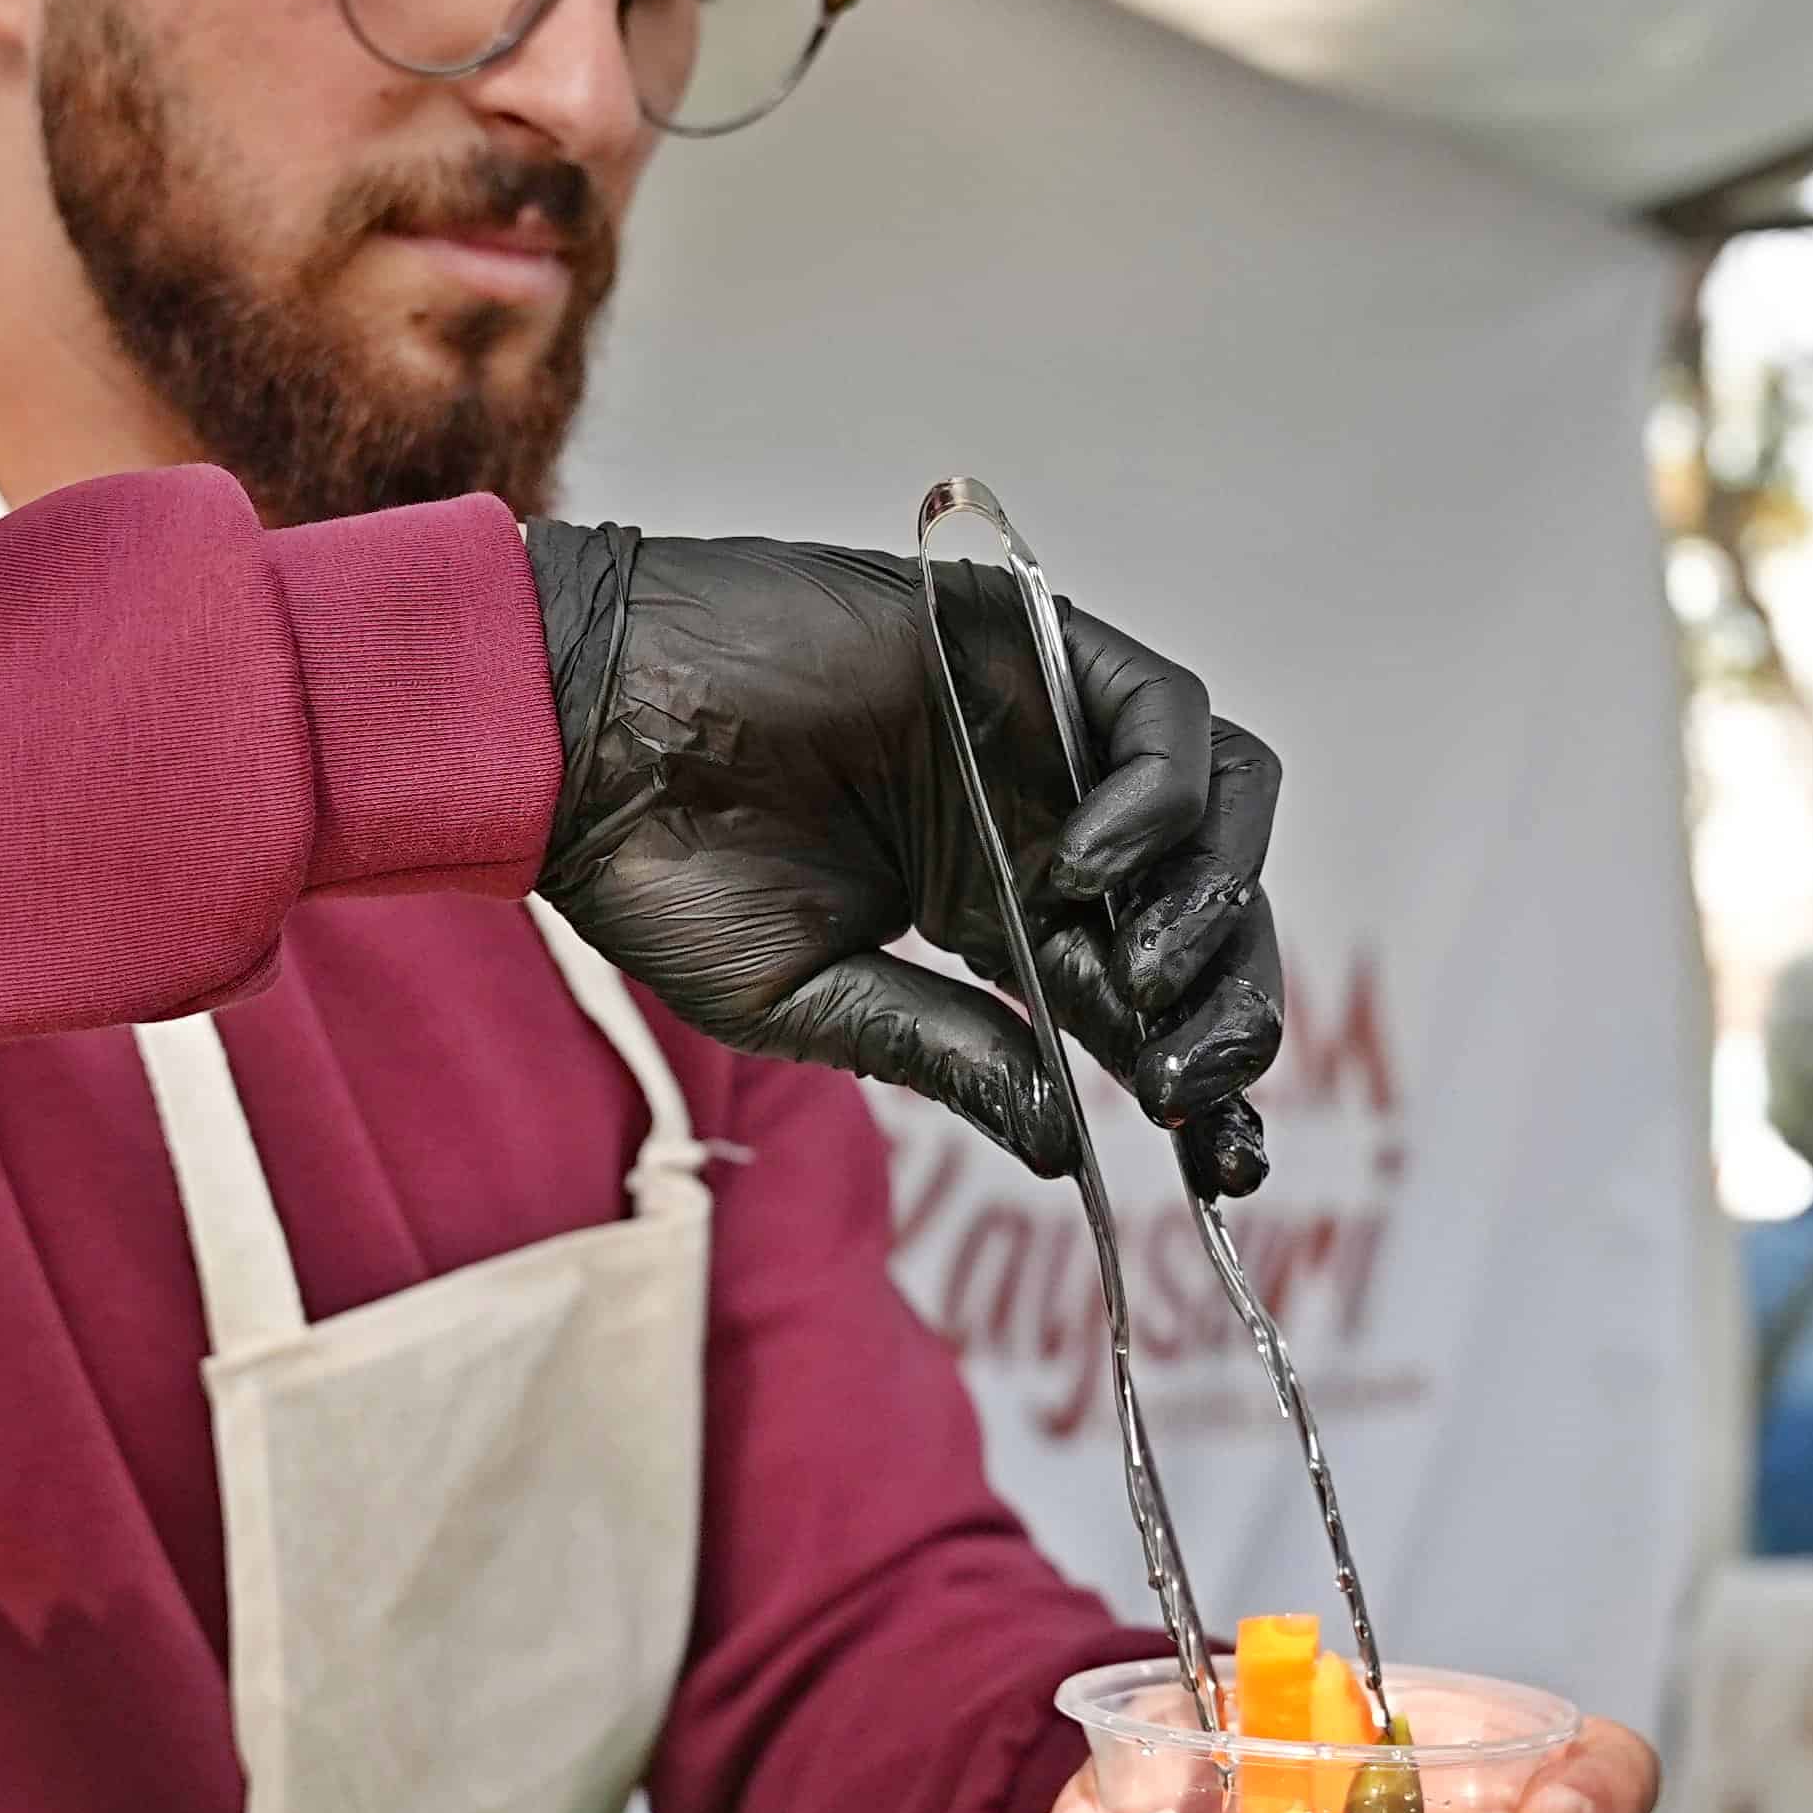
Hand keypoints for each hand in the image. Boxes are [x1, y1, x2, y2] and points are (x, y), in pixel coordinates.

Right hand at [524, 524, 1283, 1190]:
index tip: (1222, 1167)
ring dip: (1215, 904)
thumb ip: (946, 1054)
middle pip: (1212, 908)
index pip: (1149, 998)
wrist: (580, 733)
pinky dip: (1157, 804)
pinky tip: (1076, 872)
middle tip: (1182, 1087)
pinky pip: (1163, 717)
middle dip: (1231, 1008)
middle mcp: (1046, 821)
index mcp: (1003, 915)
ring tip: (1140, 982)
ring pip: (1223, 804)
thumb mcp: (812, 999)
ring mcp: (1046, 734)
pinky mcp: (1032, 645)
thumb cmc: (661, 866)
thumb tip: (1067, 1145)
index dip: (1207, 1080)